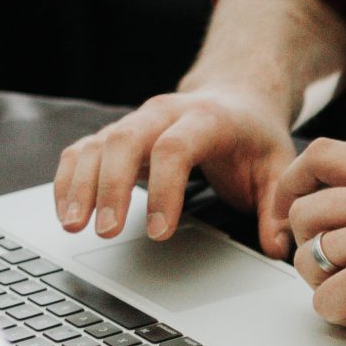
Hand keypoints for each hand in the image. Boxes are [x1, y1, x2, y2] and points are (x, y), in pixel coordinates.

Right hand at [54, 86, 296, 253]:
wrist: (235, 97)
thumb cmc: (253, 135)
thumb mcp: (278, 166)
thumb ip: (277, 208)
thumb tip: (280, 248)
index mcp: (207, 119)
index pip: (175, 148)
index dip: (165, 190)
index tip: (159, 232)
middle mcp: (164, 113)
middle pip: (125, 141)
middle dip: (111, 188)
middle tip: (106, 232)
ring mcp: (136, 121)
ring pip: (97, 144)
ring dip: (81, 184)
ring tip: (74, 226)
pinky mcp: (117, 133)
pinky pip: (83, 149)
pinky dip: (69, 178)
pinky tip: (66, 210)